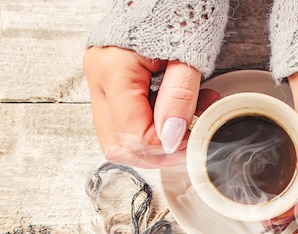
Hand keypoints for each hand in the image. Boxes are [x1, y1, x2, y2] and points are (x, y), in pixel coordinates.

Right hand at [83, 47, 217, 167]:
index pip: (134, 134)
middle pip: (119, 145)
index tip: (195, 139)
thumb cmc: (182, 10)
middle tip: (191, 139)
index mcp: (112, 68)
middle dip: (158, 153)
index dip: (168, 146)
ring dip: (156, 145)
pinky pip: (126, 124)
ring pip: (119, 140)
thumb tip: (171, 139)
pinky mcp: (111, 85)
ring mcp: (101, 82)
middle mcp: (98, 78)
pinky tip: (178, 115)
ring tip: (188, 122)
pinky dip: (153, 130)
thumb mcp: (190, 55)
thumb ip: (180, 98)